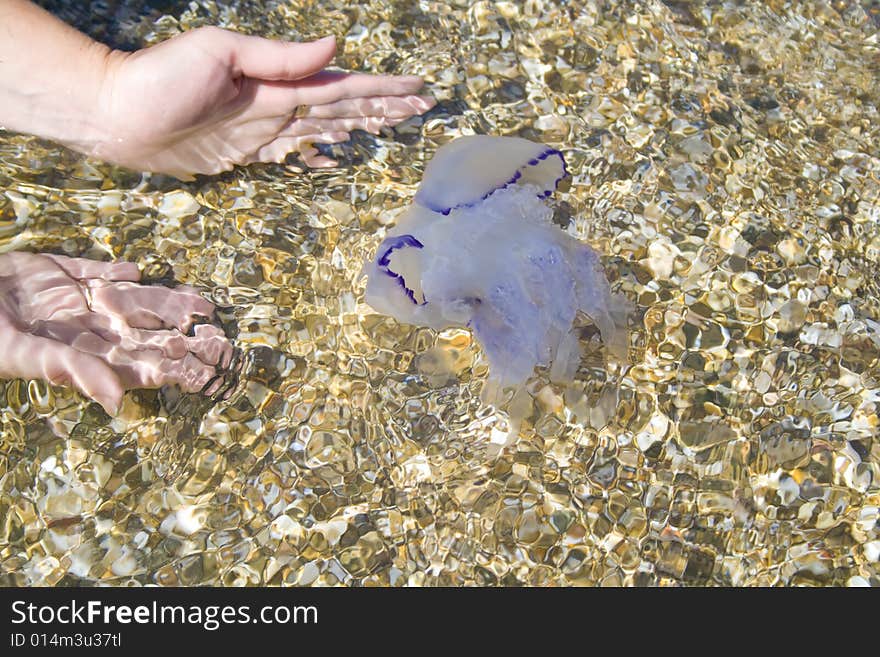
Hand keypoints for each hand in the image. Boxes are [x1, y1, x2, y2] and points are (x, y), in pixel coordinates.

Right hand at [0, 252, 232, 414]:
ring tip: (201, 303)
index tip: (211, 371)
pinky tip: (136, 269)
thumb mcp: (31, 357)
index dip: (174, 366)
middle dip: (182, 337)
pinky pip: (92, 271)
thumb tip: (118, 403)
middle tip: (224, 342)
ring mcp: (73, 300)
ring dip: (164, 302)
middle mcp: (85, 328)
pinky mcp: (55, 272)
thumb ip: (77, 373)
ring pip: (131, 300)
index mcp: (84, 354)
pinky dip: (114, 270)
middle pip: (145, 333)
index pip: (140, 362)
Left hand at [93, 28, 435, 177]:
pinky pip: (292, 155)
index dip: (382, 89)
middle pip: (342, 107)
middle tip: (419, 106)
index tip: (418, 88)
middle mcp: (276, 106)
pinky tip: (332, 158)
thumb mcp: (221, 54)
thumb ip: (278, 57)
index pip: (342, 86)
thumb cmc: (162, 79)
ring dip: (358, 126)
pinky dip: (317, 156)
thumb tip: (334, 46)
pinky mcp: (242, 154)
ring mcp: (261, 131)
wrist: (117, 113)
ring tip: (388, 125)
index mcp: (277, 83)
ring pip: (324, 128)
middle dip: (381, 106)